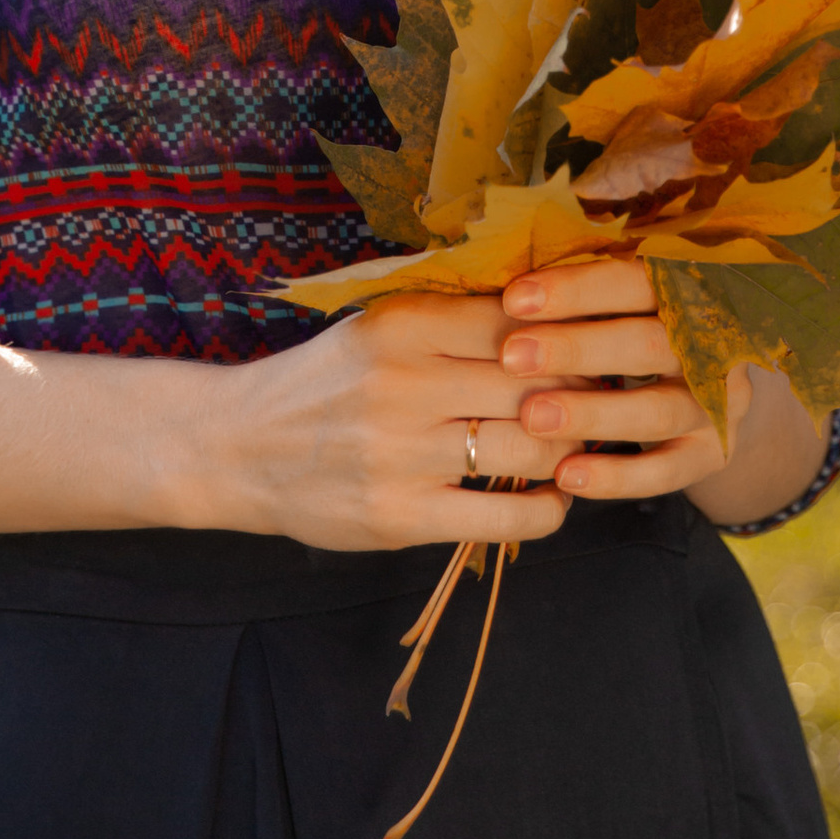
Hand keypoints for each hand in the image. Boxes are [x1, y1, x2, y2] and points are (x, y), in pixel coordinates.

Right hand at [206, 289, 571, 554]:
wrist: (237, 447)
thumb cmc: (323, 383)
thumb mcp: (377, 329)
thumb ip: (454, 322)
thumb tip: (560, 321)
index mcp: (401, 324)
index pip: (521, 322)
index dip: (568, 339)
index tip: (588, 351)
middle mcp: (403, 383)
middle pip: (537, 386)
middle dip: (583, 396)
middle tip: (602, 402)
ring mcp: (401, 454)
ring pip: (530, 449)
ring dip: (570, 452)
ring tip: (577, 448)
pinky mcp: (400, 516)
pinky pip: (505, 517)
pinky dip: (548, 510)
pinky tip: (554, 498)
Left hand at [500, 257, 753, 501]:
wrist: (699, 386)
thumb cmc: (628, 325)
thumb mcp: (617, 300)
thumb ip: (577, 296)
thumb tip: (500, 288)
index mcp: (689, 290)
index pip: (636, 281)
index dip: (576, 289)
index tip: (513, 300)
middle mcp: (714, 343)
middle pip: (649, 345)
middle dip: (577, 350)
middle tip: (512, 359)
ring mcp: (719, 402)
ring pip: (658, 410)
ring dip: (592, 415)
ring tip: (532, 418)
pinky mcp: (713, 453)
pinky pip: (666, 471)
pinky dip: (616, 476)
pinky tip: (565, 475)